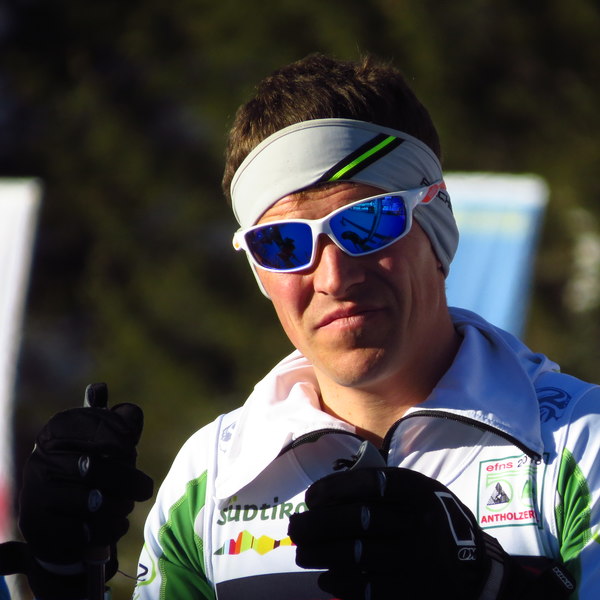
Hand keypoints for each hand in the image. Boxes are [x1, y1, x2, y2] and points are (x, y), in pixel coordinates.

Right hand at [0, 383, 152, 599]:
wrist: (56, 517)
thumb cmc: (90, 470)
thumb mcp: (105, 442)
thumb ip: (119, 422)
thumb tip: (115, 401)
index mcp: (56, 432)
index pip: (94, 428)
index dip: (121, 441)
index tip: (131, 451)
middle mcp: (41, 460)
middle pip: (96, 468)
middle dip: (128, 480)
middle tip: (144, 488)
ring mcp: (37, 494)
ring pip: (91, 502)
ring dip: (120, 506)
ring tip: (127, 506)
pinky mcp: (40, 527)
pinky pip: (84, 531)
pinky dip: (110, 529)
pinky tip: (117, 524)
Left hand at [288, 467, 574, 599]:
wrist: (478, 572)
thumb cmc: (434, 524)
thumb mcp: (420, 494)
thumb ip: (381, 491)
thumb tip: (323, 497)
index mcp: (420, 492)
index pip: (370, 483)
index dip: (334, 488)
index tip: (311, 497)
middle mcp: (421, 523)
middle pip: (357, 519)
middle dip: (317, 524)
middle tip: (294, 528)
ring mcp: (419, 561)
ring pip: (356, 555)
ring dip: (321, 554)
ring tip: (302, 553)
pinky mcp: (415, 593)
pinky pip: (367, 589)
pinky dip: (340, 583)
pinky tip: (326, 577)